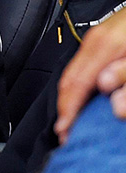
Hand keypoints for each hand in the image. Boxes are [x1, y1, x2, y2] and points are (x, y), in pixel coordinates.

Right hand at [55, 8, 125, 142]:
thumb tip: (107, 95)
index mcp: (104, 46)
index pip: (77, 83)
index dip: (69, 109)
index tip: (66, 130)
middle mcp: (94, 42)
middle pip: (68, 78)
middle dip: (64, 107)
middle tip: (64, 132)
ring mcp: (94, 40)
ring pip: (71, 73)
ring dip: (68, 98)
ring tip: (70, 119)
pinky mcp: (99, 41)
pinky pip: (78, 67)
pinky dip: (75, 86)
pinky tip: (81, 98)